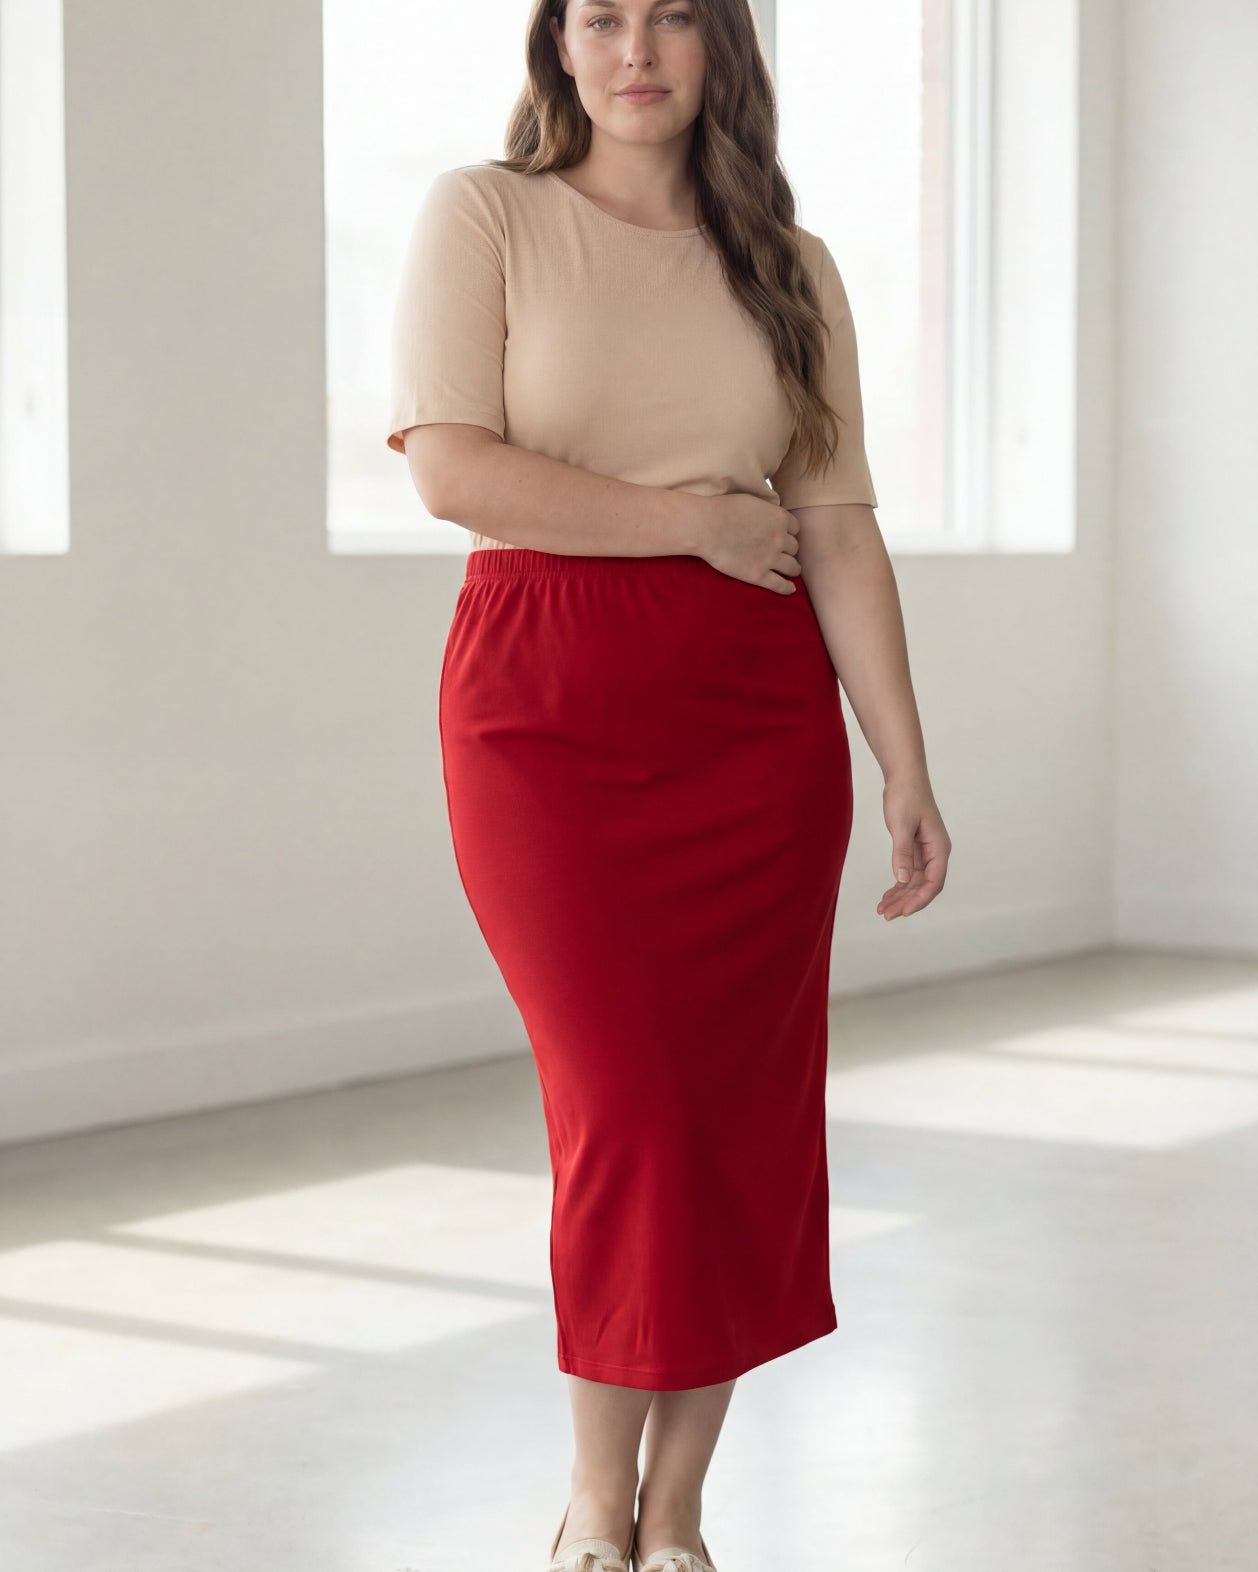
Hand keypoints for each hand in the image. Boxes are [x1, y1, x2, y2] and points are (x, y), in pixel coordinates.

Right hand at [692, 494, 802, 594]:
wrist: (706, 527)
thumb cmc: (723, 510)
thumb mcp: (753, 501)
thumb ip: (767, 511)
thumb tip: (771, 515)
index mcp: (779, 518)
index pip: (795, 528)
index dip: (789, 533)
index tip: (783, 536)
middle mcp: (780, 538)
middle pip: (794, 547)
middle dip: (788, 549)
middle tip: (782, 553)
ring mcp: (770, 558)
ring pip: (792, 566)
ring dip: (792, 568)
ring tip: (790, 570)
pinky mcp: (758, 575)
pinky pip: (779, 584)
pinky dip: (787, 588)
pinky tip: (790, 589)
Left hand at [877, 779, 949, 919]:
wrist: (904, 776)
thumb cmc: (906, 796)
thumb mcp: (902, 825)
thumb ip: (902, 853)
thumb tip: (903, 880)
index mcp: (939, 848)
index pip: (934, 882)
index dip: (920, 899)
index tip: (903, 912)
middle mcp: (935, 852)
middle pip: (924, 886)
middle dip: (906, 902)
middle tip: (886, 915)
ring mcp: (925, 851)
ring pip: (915, 882)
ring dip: (900, 896)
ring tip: (882, 909)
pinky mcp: (914, 848)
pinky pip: (909, 873)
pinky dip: (898, 885)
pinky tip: (887, 895)